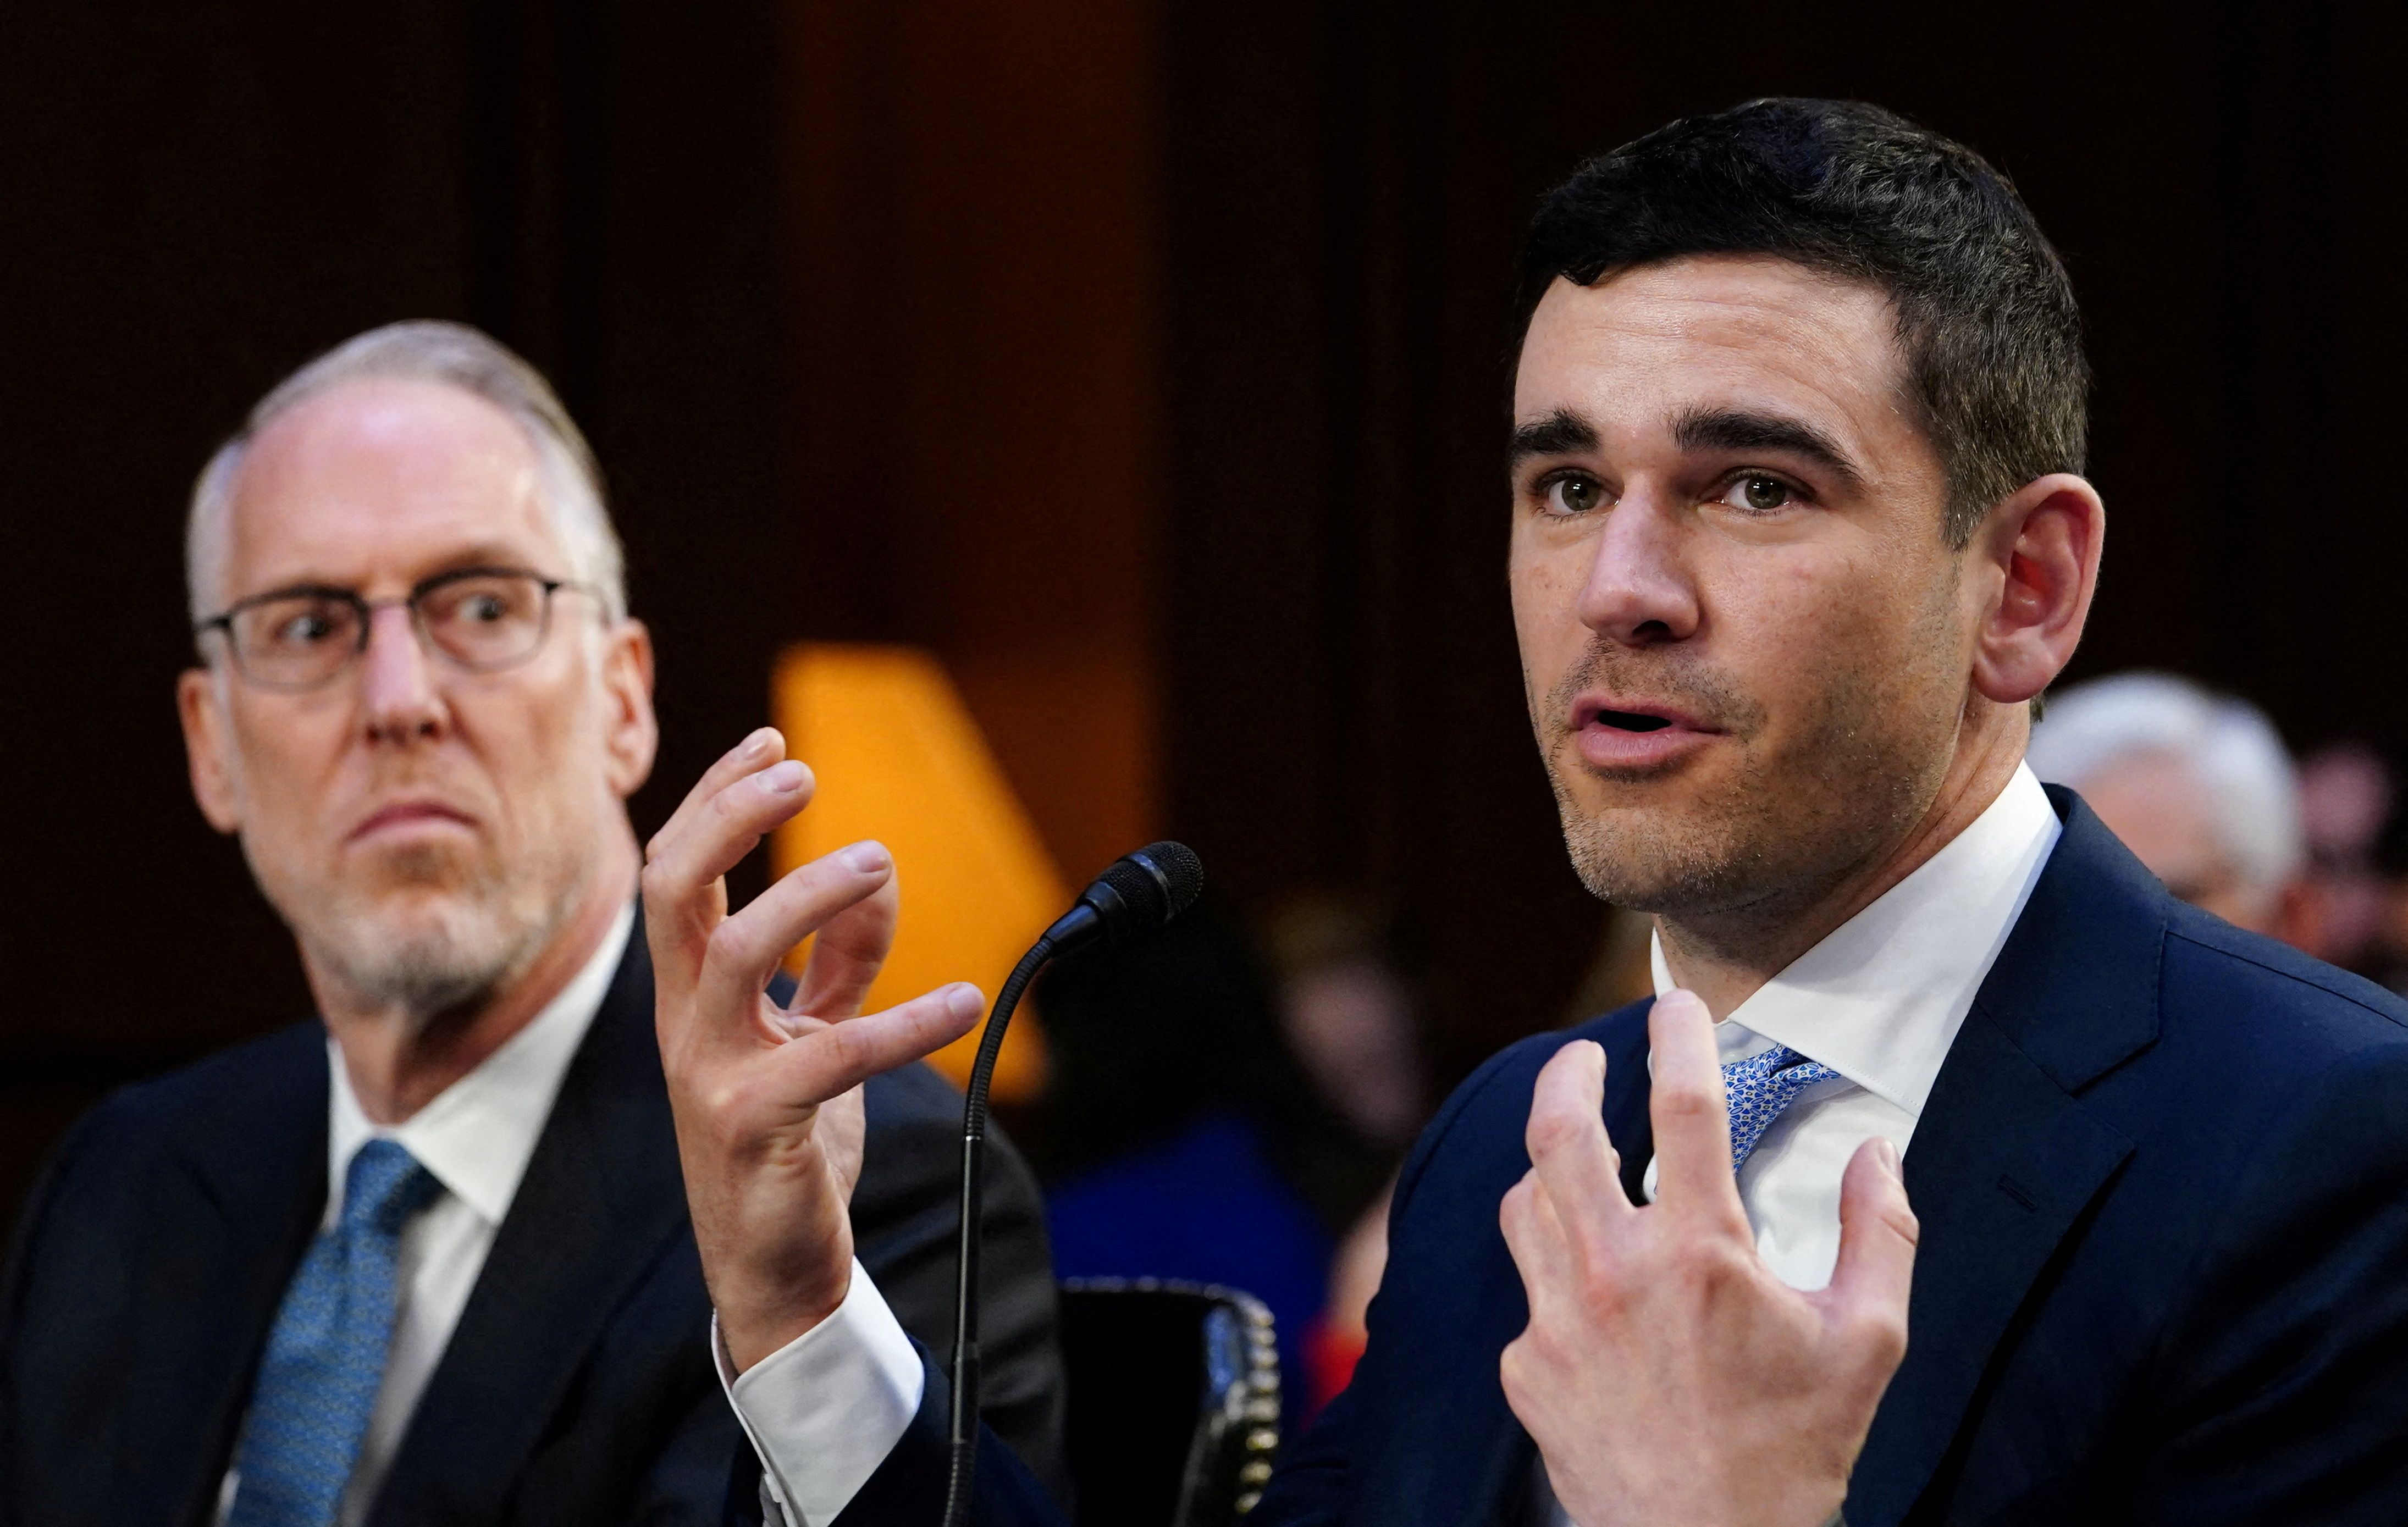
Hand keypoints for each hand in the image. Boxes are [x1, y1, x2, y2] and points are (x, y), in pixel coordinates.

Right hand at [646, 727, 984, 1372]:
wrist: (774, 1268)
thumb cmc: (788, 1139)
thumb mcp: (811, 1030)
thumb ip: (838, 956)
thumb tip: (877, 871)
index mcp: (688, 993)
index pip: (675, 869)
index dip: (716, 796)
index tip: (773, 740)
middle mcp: (683, 1023)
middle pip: (672, 887)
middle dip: (730, 814)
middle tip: (802, 769)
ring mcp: (710, 1074)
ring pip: (733, 948)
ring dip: (806, 891)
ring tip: (876, 858)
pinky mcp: (757, 1125)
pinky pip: (831, 1054)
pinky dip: (905, 1022)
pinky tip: (964, 1002)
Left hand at [1498, 990, 1915, 1526]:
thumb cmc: (1794, 1451)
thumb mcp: (1867, 1339)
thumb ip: (1877, 1231)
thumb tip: (1877, 1150)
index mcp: (1701, 1253)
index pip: (1682, 1103)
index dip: (1677, 1036)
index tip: (1673, 1006)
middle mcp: (1614, 1273)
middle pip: (1558, 1130)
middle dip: (1568, 1072)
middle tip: (1586, 1055)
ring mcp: (1557, 1319)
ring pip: (1525, 1202)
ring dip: (1550, 1168)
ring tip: (1581, 1160)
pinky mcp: (1527, 1366)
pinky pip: (1527, 1287)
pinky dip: (1555, 1267)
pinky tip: (1589, 1283)